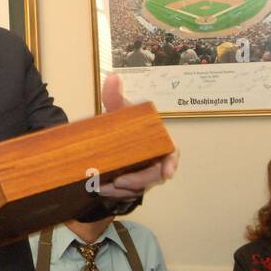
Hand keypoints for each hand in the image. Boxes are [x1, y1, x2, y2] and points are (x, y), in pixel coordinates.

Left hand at [98, 74, 180, 198]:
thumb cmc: (124, 125)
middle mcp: (154, 161)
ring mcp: (144, 175)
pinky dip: (113, 194)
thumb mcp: (119, 110)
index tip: (167, 173)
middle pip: (153, 177)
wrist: (108, 140)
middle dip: (137, 181)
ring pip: (137, 188)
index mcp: (159, 143)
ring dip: (120, 191)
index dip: (171, 164)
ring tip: (101, 186)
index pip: (172, 155)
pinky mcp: (131, 186)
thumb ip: (115, 96)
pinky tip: (99, 189)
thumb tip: (112, 77)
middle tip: (118, 181)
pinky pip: (126, 194)